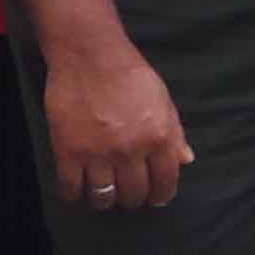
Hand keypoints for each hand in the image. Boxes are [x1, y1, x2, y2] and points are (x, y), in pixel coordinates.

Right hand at [45, 50, 193, 207]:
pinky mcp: (68, 151)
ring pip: (104, 197)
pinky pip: (71, 187)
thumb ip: (175, 133)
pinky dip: (74, 194)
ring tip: (103, 193)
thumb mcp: (162, 99)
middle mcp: (131, 150)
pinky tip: (77, 189)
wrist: (89, 54)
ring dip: (105, 200)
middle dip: (133, 199)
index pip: (165, 182)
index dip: (161, 195)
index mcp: (158, 137)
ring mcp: (98, 153)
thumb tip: (186, 160)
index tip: (155, 198)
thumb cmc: (130, 73)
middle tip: (128, 193)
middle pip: (134, 194)